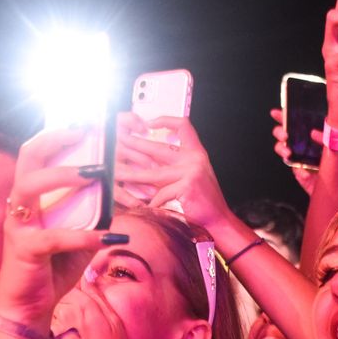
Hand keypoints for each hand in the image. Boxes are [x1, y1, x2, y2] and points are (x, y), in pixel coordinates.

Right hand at [0, 128, 120, 322]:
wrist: (30, 308)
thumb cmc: (53, 269)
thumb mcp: (80, 238)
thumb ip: (94, 217)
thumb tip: (119, 195)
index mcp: (32, 198)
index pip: (38, 154)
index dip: (57, 133)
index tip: (84, 120)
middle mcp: (20, 205)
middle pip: (27, 157)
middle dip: (56, 138)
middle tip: (86, 131)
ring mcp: (18, 225)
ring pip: (30, 185)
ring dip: (64, 175)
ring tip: (95, 172)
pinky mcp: (24, 250)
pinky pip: (55, 237)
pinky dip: (85, 236)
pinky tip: (111, 238)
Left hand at [110, 113, 232, 230]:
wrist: (218, 218)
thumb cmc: (203, 200)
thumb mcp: (192, 176)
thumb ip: (176, 166)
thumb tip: (148, 161)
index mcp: (196, 152)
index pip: (183, 126)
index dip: (165, 120)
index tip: (149, 123)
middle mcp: (195, 158)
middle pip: (159, 147)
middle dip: (136, 145)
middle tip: (120, 143)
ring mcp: (192, 171)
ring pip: (154, 172)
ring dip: (133, 175)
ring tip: (119, 174)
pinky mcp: (188, 186)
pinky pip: (162, 193)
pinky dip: (152, 202)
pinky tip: (144, 205)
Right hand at [269, 107, 317, 196]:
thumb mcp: (335, 145)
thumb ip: (325, 137)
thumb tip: (313, 133)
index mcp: (309, 135)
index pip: (294, 122)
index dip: (283, 116)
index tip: (276, 113)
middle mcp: (302, 144)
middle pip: (283, 133)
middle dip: (279, 132)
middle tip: (285, 135)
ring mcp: (299, 157)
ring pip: (282, 149)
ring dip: (282, 149)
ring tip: (288, 153)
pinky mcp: (299, 171)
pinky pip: (294, 169)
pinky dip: (299, 171)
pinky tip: (306, 172)